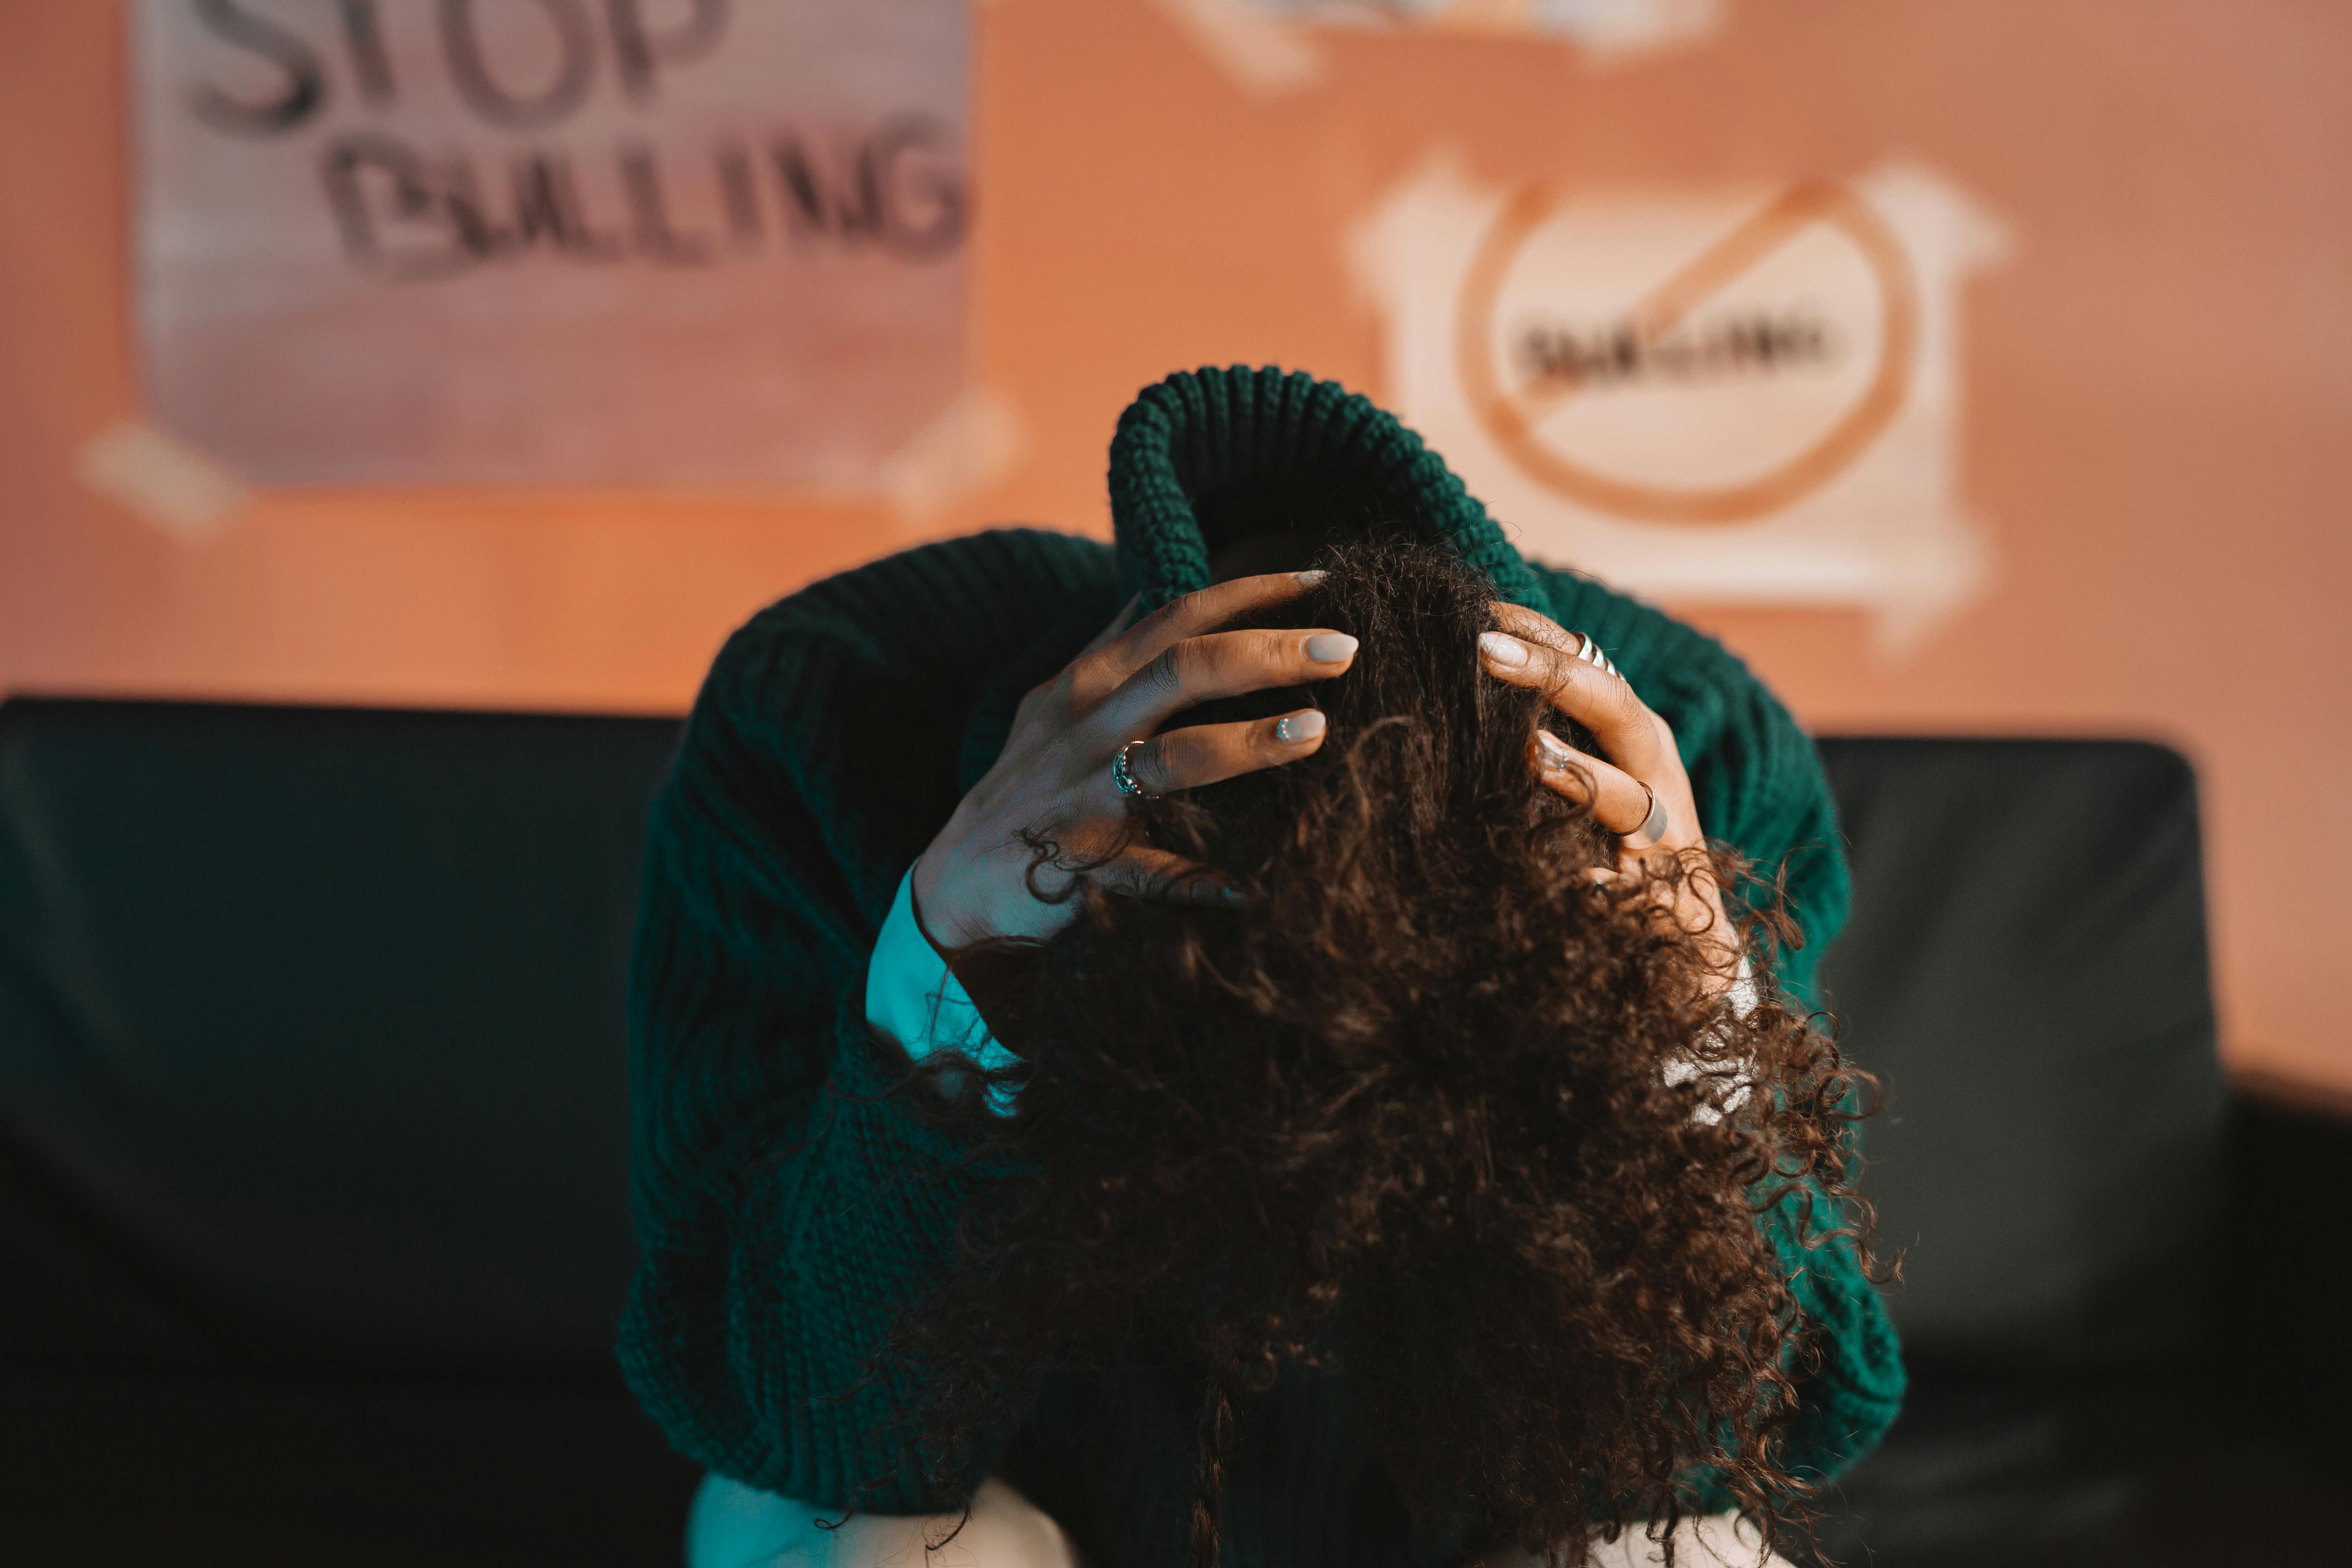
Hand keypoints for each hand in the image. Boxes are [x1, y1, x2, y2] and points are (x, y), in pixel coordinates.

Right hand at [911, 572, 1357, 948]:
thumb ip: (1107, 651)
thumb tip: (1149, 595)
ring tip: (1314, 731)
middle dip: (1268, 653)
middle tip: (1345, 648)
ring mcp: (1084, 796)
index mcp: (1089, 684)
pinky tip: (1250, 889)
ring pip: (1173, 758)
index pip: (1178, 617)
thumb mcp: (1053, 707)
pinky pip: (1149, 875)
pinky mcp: (1081, 865)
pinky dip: (1198, 882)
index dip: (1252, 594)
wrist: (956, 884)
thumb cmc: (1022, 788)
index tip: (1323, 581)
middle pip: (1184, 669)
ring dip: (1247, 742)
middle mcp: (1087, 728)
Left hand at [1475, 605, 1737, 976]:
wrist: (1690, 940)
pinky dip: (1606, 884)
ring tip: (1531, 753)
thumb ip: (1541, 730)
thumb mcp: (1584, 772)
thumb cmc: (1618, 841)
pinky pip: (1635, 887)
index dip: (1534, 631)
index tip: (1474, 606)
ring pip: (1629, 793)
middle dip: (1551, 675)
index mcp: (1630, 730)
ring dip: (1579, 773)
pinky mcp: (1666, 894)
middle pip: (1613, 705)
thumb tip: (1465, 681)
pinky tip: (1582, 880)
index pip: (1586, 661)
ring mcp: (1666, 830)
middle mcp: (1654, 767)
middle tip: (1483, 649)